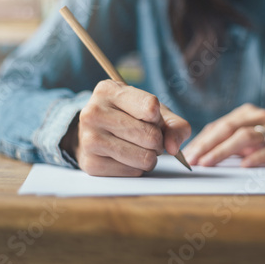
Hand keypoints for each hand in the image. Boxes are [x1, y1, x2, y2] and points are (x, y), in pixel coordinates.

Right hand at [61, 80, 190, 175]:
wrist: (95, 133)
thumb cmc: (130, 118)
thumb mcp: (153, 111)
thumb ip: (175, 125)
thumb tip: (173, 148)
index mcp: (109, 90)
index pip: (151, 107)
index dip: (158, 118)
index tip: (152, 118)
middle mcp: (93, 112)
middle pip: (149, 135)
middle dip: (158, 141)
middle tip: (149, 138)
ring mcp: (89, 139)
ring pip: (144, 157)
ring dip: (149, 157)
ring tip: (139, 148)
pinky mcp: (91, 164)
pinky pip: (133, 172)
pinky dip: (137, 168)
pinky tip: (126, 158)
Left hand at [183, 103, 264, 166]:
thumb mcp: (250, 135)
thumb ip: (229, 141)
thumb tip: (201, 154)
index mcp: (246, 113)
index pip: (219, 126)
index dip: (202, 140)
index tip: (187, 154)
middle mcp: (259, 116)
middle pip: (229, 128)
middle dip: (208, 144)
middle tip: (193, 159)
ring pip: (246, 137)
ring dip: (224, 150)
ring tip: (209, 162)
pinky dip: (256, 157)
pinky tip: (244, 166)